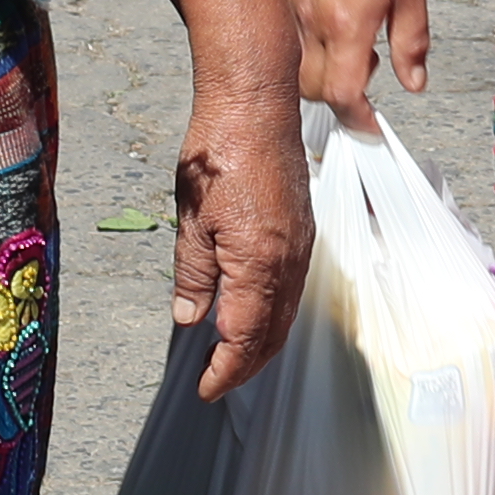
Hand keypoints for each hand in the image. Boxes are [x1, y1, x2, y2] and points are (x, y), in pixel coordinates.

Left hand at [172, 81, 313, 397]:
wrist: (255, 105)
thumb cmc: (220, 153)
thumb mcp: (191, 221)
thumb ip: (194, 276)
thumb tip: (191, 318)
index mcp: (259, 264)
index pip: (246, 337)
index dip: (227, 370)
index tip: (208, 389)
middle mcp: (289, 261)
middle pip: (274, 332)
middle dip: (247, 364)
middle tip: (219, 381)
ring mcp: (301, 244)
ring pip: (287, 311)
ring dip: (263, 340)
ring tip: (235, 355)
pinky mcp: (303, 228)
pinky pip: (293, 285)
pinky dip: (274, 311)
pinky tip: (254, 308)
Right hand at [286, 0, 430, 114]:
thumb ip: (412, 44)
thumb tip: (413, 83)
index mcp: (346, 23)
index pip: (339, 94)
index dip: (355, 117)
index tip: (369, 122)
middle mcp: (311, 18)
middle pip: (310, 88)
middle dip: (335, 96)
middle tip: (364, 71)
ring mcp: (292, 2)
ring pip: (294, 62)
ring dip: (320, 69)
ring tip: (351, 41)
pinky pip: (287, 31)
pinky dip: (307, 42)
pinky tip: (333, 20)